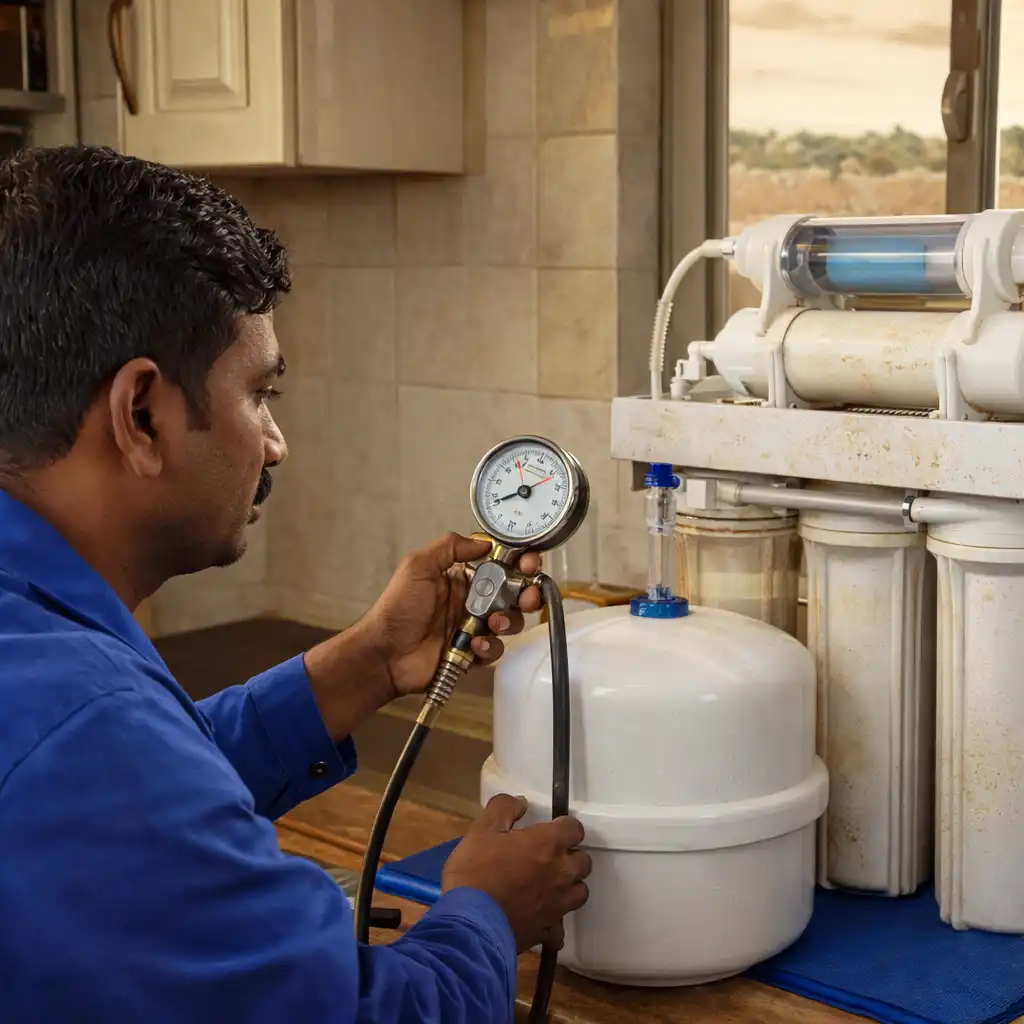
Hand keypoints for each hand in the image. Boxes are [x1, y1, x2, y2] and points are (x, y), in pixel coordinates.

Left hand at [361, 533, 542, 699]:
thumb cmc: (397, 608)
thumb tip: (483, 542)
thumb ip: (450, 547)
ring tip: (493, 623)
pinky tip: (475, 645)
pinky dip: (490, 646)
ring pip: (509, 621)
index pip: (499, 565)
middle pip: (513, 594)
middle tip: (527, 596)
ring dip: (509, 620)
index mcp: (461, 577)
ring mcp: (473, 627)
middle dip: (527, 594)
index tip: (528, 563)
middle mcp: (471, 600)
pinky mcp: (471, 653)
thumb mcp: (418, 566)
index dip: (518, 564)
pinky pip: (494, 649)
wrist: (385, 653)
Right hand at [442, 794, 591, 953]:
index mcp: (549, 844)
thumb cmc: (476, 870)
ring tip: (551, 886)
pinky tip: (541, 920)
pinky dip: (554, 924)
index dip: (564, 826)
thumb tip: (521, 802)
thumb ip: (504, 808)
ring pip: (580, 893)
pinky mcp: (548, 931)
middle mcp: (561, 873)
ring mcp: (558, 905)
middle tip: (550, 856)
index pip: (574, 828)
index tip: (551, 828)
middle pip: (584, 862)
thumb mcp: (482, 829)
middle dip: (571, 856)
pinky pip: (561, 930)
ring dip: (570, 887)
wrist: (470, 923)